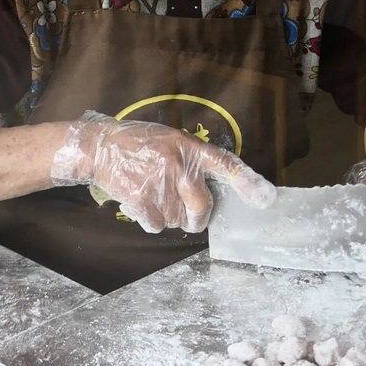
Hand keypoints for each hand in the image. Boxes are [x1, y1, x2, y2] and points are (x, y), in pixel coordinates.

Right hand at [51, 111, 275, 232]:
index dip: (248, 182)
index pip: (226, 164)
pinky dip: (150, 221)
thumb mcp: (170, 141)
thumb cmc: (139, 145)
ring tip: (152, 196)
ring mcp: (160, 182)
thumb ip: (191, 161)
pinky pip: (157, 225)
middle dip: (198, 220)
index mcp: (189, 147)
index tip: (267, 198)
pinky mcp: (141, 198)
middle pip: (202, 207)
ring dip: (168, 217)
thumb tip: (211, 193)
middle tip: (191, 220)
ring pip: (177, 219)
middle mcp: (179, 164)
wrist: (99, 147)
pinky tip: (140, 203)